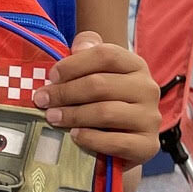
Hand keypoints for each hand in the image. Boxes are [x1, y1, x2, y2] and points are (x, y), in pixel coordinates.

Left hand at [35, 32, 160, 165]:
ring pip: (105, 112)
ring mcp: (150, 118)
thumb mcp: (95, 74)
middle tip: (42, 100)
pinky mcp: (147, 145)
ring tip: (52, 117)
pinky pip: (116, 142)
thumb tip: (78, 46)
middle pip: (100, 84)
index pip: (106, 55)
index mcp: (135, 65)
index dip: (73, 64)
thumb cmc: (101, 102)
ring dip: (72, 115)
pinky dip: (91, 138)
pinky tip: (74, 136)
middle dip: (64, 92)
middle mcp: (147, 89)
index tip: (51, 76)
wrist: (122, 142)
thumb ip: (86, 53)